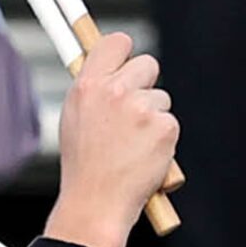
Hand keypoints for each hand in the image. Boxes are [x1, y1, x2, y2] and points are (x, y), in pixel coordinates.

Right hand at [42, 30, 180, 246]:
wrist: (96, 204)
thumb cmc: (84, 166)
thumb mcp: (75, 121)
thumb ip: (94, 90)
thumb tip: (110, 67)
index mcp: (87, 86)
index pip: (115, 42)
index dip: (124, 50)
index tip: (126, 60)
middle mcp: (114, 91)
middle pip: (147, 63)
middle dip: (145, 85)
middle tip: (131, 115)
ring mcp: (141, 108)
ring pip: (161, 98)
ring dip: (152, 118)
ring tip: (131, 146)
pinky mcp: (164, 127)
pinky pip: (170, 122)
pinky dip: (162, 139)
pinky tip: (143, 156)